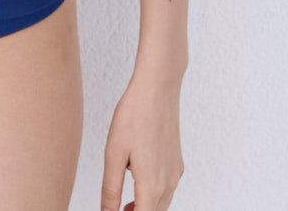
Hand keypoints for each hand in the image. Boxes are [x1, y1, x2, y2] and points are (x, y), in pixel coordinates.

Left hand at [100, 73, 184, 210]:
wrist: (158, 88)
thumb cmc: (134, 115)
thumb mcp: (114, 153)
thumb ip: (110, 189)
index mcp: (152, 185)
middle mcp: (168, 183)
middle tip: (115, 210)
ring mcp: (175, 173)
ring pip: (161, 204)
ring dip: (144, 208)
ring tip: (124, 204)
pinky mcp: (177, 163)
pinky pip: (166, 189)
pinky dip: (153, 195)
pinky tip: (138, 180)